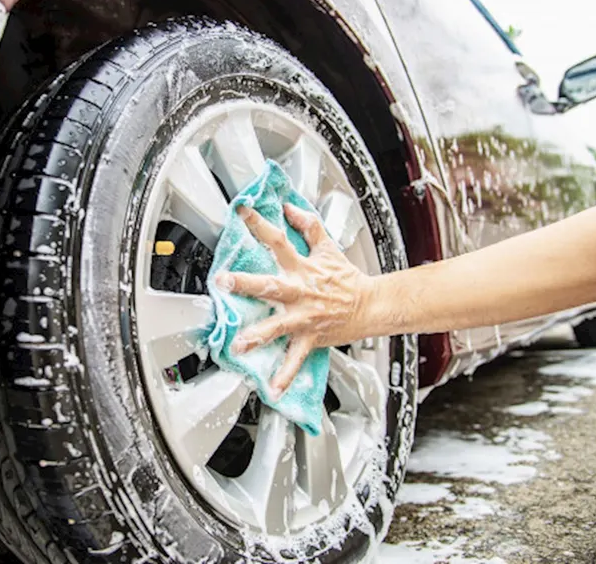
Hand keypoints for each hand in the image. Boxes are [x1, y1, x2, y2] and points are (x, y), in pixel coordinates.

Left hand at [215, 203, 374, 393]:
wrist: (372, 305)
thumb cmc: (346, 279)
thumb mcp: (328, 247)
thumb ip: (308, 225)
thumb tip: (290, 207)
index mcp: (303, 268)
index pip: (278, 241)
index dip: (260, 224)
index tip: (241, 212)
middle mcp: (300, 291)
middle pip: (270, 284)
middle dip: (246, 283)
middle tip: (224, 281)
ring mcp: (304, 317)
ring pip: (278, 326)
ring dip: (258, 335)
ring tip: (239, 345)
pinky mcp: (310, 338)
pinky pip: (296, 359)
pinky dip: (285, 375)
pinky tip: (272, 389)